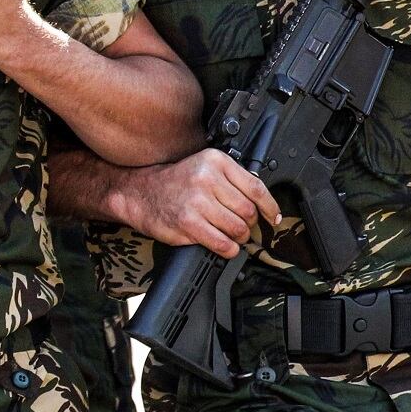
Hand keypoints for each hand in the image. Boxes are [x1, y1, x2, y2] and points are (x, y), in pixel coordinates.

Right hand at [111, 149, 277, 258]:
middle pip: (248, 212)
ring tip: (228, 235)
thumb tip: (263, 204)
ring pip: (238, 230)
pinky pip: (223, 244)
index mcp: (214, 161)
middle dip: (248, 225)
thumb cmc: (174, 183)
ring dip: (238, 238)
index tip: (272, 217)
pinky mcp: (188, 223)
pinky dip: (228, 249)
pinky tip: (222, 244)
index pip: (256, 188)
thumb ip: (231, 180)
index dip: (269, 207)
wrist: (138, 192)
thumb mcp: (203, 168)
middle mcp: (206, 178)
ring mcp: (197, 202)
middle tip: (239, 226)